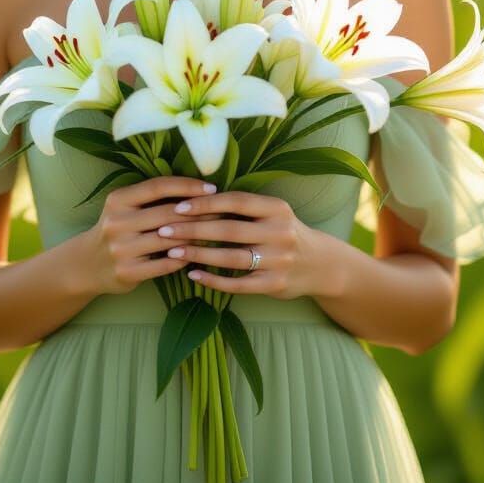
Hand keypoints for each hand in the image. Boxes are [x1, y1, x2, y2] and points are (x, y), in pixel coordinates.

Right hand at [89, 176, 218, 295]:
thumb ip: (152, 198)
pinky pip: (165, 265)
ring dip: (196, 236)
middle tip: (224, 209)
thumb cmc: (117, 229)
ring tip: (217, 231)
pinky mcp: (127, 273)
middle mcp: (117, 223)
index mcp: (118, 200)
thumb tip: (197, 189)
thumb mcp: (125, 207)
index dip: (187, 185)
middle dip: (199, 211)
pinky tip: (198, 254)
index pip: (158, 186)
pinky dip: (183, 258)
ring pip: (169, 240)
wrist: (88, 264)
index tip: (212, 187)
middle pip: (167, 213)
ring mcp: (121, 250)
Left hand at [154, 191, 321, 300]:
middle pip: (229, 230)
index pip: (236, 201)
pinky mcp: (274, 284)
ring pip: (231, 257)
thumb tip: (196, 198)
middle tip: (163, 230)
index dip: (206, 203)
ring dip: (198, 255)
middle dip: (193, 229)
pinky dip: (213, 280)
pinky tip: (193, 276)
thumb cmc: (285, 232)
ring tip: (172, 252)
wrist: (320, 264)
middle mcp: (279, 232)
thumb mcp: (273, 213)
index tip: (178, 206)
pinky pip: (238, 284)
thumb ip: (244, 208)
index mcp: (277, 208)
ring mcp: (278, 260)